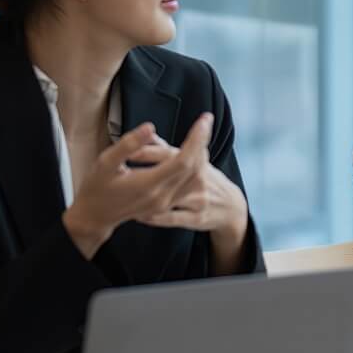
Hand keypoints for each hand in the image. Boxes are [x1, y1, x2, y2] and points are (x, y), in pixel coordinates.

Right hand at [61, 116, 213, 256]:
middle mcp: (162, 196)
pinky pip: (189, 185)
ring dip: (201, 155)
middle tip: (205, 121)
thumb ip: (128, 145)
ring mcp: (166, 203)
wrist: (95, 215)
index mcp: (148, 184)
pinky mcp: (166, 205)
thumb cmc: (97, 187)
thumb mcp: (106, 162)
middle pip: (194, 168)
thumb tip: (149, 128)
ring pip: (195, 179)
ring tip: (201, 134)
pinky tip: (193, 153)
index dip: (196, 139)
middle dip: (202, 142)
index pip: (183, 160)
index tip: (204, 120)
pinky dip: (195, 168)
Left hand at [122, 122, 248, 235]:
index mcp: (195, 161)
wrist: (230, 206)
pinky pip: (172, 219)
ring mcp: (198, 199)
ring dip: (147, 197)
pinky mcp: (197, 218)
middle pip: (169, 172)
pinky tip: (140, 215)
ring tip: (126, 194)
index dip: (148, 151)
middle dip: (146, 170)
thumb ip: (167, 149)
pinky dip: (155, 218)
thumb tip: (148, 133)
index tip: (128, 151)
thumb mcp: (193, 159)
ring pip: (170, 197)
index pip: (169, 153)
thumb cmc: (204, 179)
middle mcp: (197, 179)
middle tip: (122, 169)